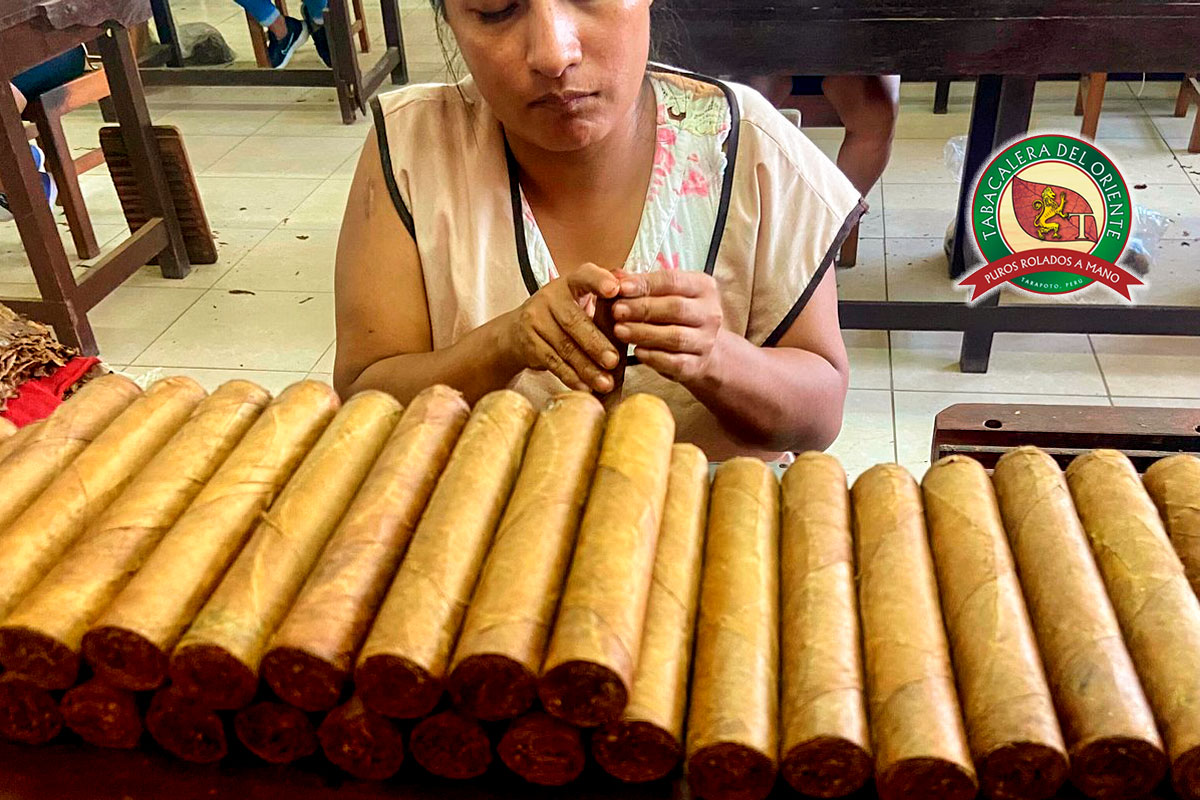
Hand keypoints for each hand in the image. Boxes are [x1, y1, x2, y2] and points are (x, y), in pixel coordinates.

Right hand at [504, 263, 620, 391]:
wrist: (517, 332)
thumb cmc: (562, 316)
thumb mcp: (581, 301)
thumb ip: (606, 300)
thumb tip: (635, 292)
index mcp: (570, 282)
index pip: (585, 276)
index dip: (599, 281)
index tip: (614, 289)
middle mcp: (550, 297)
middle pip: (573, 320)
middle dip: (596, 343)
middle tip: (614, 361)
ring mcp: (536, 320)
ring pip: (564, 346)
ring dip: (587, 367)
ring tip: (605, 382)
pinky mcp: (529, 343)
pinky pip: (553, 362)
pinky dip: (571, 377)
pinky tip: (585, 387)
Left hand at [611, 270, 723, 384]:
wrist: (702, 350)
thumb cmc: (676, 316)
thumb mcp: (664, 294)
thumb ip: (641, 284)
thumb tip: (615, 276)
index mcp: (703, 287)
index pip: (672, 281)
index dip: (644, 284)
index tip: (620, 288)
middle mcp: (710, 313)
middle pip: (676, 308)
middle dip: (642, 309)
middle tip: (616, 311)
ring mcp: (706, 341)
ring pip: (675, 337)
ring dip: (644, 333)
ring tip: (619, 330)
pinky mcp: (697, 365)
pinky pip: (674, 362)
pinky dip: (653, 357)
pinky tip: (636, 351)